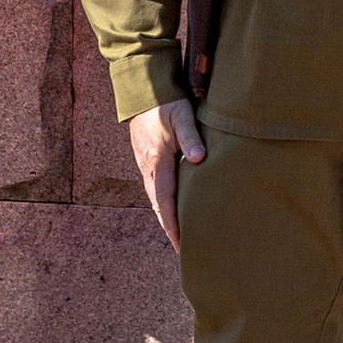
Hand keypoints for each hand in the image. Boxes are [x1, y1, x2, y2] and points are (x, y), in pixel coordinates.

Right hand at [129, 98, 205, 249]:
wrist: (143, 92)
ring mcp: (146, 165)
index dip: (173, 225)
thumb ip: (191, 137)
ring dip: (166, 218)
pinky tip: (173, 209)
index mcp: (157, 162)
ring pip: (157, 199)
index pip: (165, 202)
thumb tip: (198, 159)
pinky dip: (164, 204)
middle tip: (183, 250)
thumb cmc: (165, 104)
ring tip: (179, 236)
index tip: (181, 244)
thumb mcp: (182, 116)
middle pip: (159, 206)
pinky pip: (156, 189)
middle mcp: (148, 169)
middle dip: (170, 228)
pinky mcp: (148, 160)